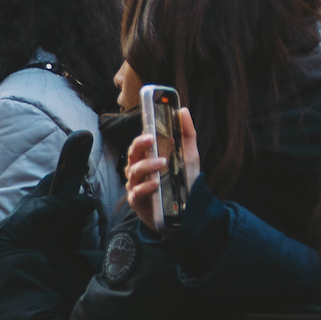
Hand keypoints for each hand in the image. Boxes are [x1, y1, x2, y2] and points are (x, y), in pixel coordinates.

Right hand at [126, 108, 199, 232]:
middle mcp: (138, 170)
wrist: (185, 209)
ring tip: (163, 163)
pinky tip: (157, 183)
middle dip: (139, 146)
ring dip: (147, 165)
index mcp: (147, 158)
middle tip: (151, 140)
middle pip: (132, 155)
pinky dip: (146, 186)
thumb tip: (182, 110)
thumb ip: (186, 133)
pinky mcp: (137, 201)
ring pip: (134, 171)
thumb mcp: (188, 155)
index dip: (141, 137)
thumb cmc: (182, 180)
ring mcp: (135, 185)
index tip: (151, 131)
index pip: (138, 144)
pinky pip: (137, 191)